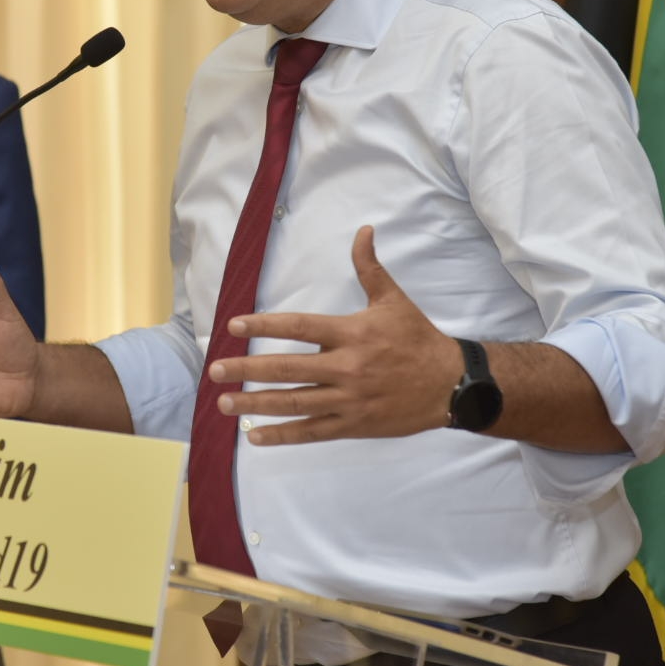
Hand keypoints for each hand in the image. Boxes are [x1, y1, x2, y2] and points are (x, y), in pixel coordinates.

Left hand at [210, 226, 461, 443]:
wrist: (450, 384)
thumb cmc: (418, 338)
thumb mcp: (394, 299)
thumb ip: (370, 267)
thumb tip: (363, 230)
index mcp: (351, 333)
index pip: (298, 327)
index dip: (263, 324)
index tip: (233, 325)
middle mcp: (346, 367)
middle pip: (286, 369)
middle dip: (246, 370)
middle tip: (214, 370)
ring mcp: (348, 399)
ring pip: (294, 403)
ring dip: (255, 404)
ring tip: (224, 403)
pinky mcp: (353, 424)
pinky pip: (312, 432)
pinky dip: (283, 435)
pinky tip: (256, 436)